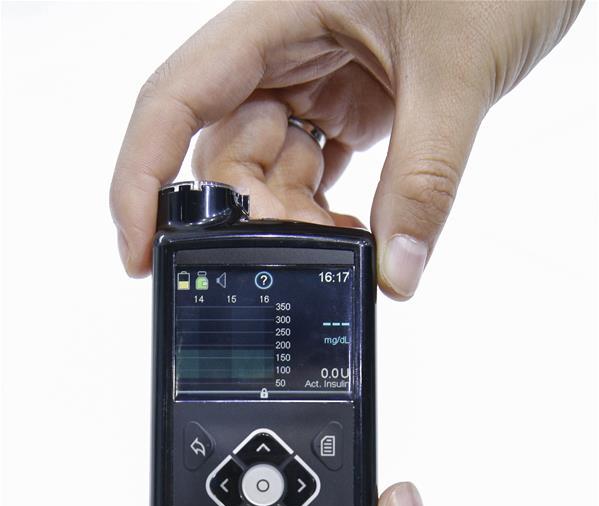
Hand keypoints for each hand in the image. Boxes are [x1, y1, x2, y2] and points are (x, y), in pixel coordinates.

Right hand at [110, 0, 582, 297]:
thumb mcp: (456, 75)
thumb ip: (425, 178)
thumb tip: (396, 271)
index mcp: (276, 13)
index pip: (176, 97)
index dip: (142, 175)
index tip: (140, 248)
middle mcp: (280, 49)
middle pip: (222, 150)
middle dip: (250, 216)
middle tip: (294, 259)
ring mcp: (313, 79)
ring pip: (267, 169)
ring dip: (292, 221)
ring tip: (341, 244)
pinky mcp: (345, 105)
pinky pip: (310, 171)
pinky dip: (323, 211)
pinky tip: (350, 232)